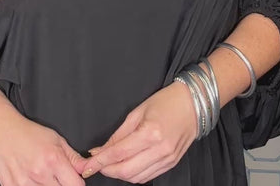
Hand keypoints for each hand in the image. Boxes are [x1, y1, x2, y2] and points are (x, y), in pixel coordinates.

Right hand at [0, 104, 86, 185]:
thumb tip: (86, 168)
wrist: (1, 131)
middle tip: (56, 176)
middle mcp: (40, 174)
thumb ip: (73, 157)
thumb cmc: (29, 133)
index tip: (73, 179)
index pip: (76, 185)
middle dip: (63, 185)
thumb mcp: (55, 139)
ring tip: (43, 177)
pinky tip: (30, 179)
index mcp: (53, 159)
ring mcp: (24, 184)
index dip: (77, 183)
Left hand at [80, 82, 197, 183]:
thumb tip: (100, 150)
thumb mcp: (137, 112)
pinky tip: (126, 166)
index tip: (86, 165)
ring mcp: (167, 159)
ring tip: (109, 165)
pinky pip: (148, 177)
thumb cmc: (165, 102)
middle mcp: (160, 149)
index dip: (99, 161)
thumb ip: (119, 134)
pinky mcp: (171, 163)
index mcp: (150, 133)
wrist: (193, 104)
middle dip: (106, 171)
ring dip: (119, 174)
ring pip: (136, 178)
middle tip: (95, 165)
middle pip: (126, 171)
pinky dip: (133, 175)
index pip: (118, 153)